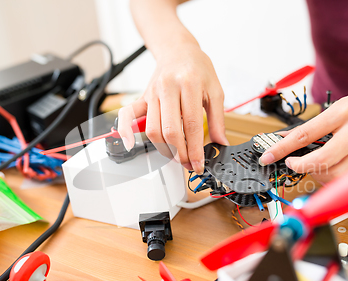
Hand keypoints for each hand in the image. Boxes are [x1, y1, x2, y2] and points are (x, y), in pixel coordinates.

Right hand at [117, 43, 227, 173]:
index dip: (195, 149)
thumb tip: (222, 144)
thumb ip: (219, 120)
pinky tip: (130, 144)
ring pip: (152, 129)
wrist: (178, 50)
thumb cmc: (197, 68)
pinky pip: (128, 115)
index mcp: (189, 84)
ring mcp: (152, 93)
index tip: (199, 164)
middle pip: (170, 131)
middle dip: (180, 153)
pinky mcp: (142, 97)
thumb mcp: (215, 91)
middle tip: (188, 163)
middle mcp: (168, 88)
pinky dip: (126, 132)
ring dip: (164, 149)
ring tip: (176, 156)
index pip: (191, 125)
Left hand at [259, 83, 347, 181]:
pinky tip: (329, 172)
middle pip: (322, 160)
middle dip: (300, 167)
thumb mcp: (340, 104)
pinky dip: (335, 179)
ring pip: (337, 175)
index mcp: (344, 112)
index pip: (305, 134)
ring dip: (317, 176)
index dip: (282, 148)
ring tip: (311, 167)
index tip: (268, 156)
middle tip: (292, 164)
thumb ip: (315, 124)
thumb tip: (287, 138)